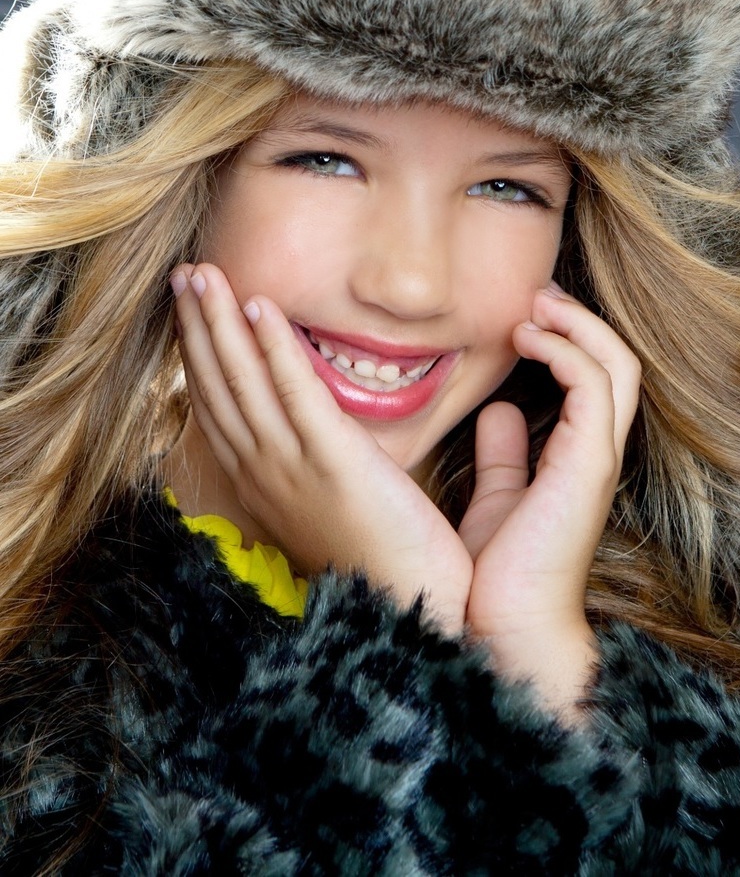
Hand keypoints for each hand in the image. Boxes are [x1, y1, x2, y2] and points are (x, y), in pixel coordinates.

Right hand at [171, 263, 472, 634]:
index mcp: (260, 482)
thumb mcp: (325, 503)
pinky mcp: (332, 462)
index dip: (199, 352)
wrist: (410, 611)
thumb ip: (308, 460)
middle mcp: (263, 473)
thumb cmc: (379, 559)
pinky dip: (273, 347)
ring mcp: (292, 467)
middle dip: (196, 326)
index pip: (217, 404)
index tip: (189, 309)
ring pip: (243, 382)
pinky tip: (259, 306)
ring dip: (219, 322)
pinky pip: (295, 393)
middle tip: (183, 273)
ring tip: (203, 274)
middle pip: (218, 386)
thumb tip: (305, 424)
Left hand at [459, 281, 640, 719]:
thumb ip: (503, 454)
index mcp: (576, 458)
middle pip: (615, 363)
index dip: (567, 338)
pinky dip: (565, 351)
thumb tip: (496, 412)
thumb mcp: (495, 496)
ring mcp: (595, 459)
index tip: (524, 311)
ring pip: (615, 366)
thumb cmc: (491, 574)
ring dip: (576, 325)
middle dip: (579, 320)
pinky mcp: (587, 465)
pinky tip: (526, 338)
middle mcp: (594, 454)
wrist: (495, 631)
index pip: (593, 379)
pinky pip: (594, 387)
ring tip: (535, 303)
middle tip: (536, 292)